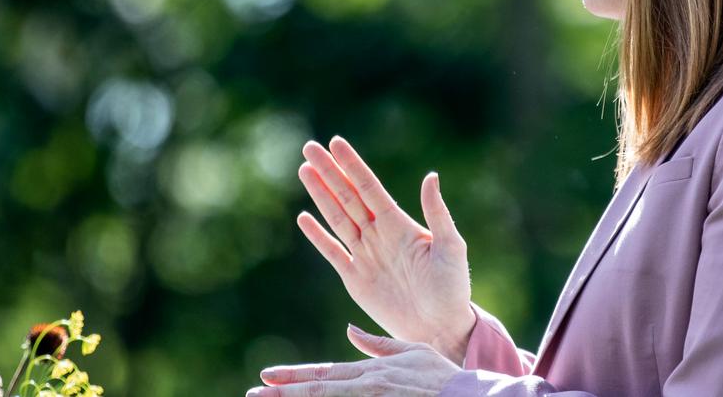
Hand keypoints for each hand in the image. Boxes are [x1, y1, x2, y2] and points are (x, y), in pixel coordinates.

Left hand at [247, 324, 461, 395]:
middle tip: (254, 395)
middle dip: (283, 394)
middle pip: (317, 390)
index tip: (266, 377)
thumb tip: (350, 331)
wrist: (469, 396)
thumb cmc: (443, 377)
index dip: (293, 376)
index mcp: (371, 371)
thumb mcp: (411, 353)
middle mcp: (368, 386)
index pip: (324, 373)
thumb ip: (377, 345)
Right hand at [295, 136, 476, 363]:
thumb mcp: (450, 247)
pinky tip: (304, 217)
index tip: (336, 143)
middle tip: (309, 148)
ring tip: (304, 171)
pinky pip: (332, 252)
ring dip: (320, 195)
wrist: (441, 328)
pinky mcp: (355, 279)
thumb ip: (437, 213)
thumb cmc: (453, 287)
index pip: (369, 188)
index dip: (352, 166)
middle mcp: (379, 235)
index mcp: (399, 224)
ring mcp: (365, 255)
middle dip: (329, 172)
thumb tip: (431, 176)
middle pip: (347, 197)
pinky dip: (318, 236)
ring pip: (337, 218)